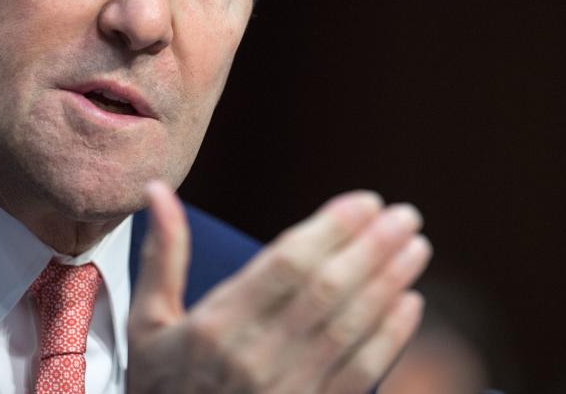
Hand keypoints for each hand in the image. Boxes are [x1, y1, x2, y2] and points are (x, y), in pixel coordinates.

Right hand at [127, 182, 431, 393]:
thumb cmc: (160, 384)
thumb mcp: (148, 322)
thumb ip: (163, 255)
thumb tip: (158, 190)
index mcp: (216, 325)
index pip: (287, 264)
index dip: (332, 228)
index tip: (367, 201)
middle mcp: (254, 356)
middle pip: (327, 290)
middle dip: (373, 247)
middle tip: (406, 215)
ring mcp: (285, 388)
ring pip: (350, 327)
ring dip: (389, 283)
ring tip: (417, 247)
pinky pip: (360, 373)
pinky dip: (390, 337)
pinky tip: (411, 304)